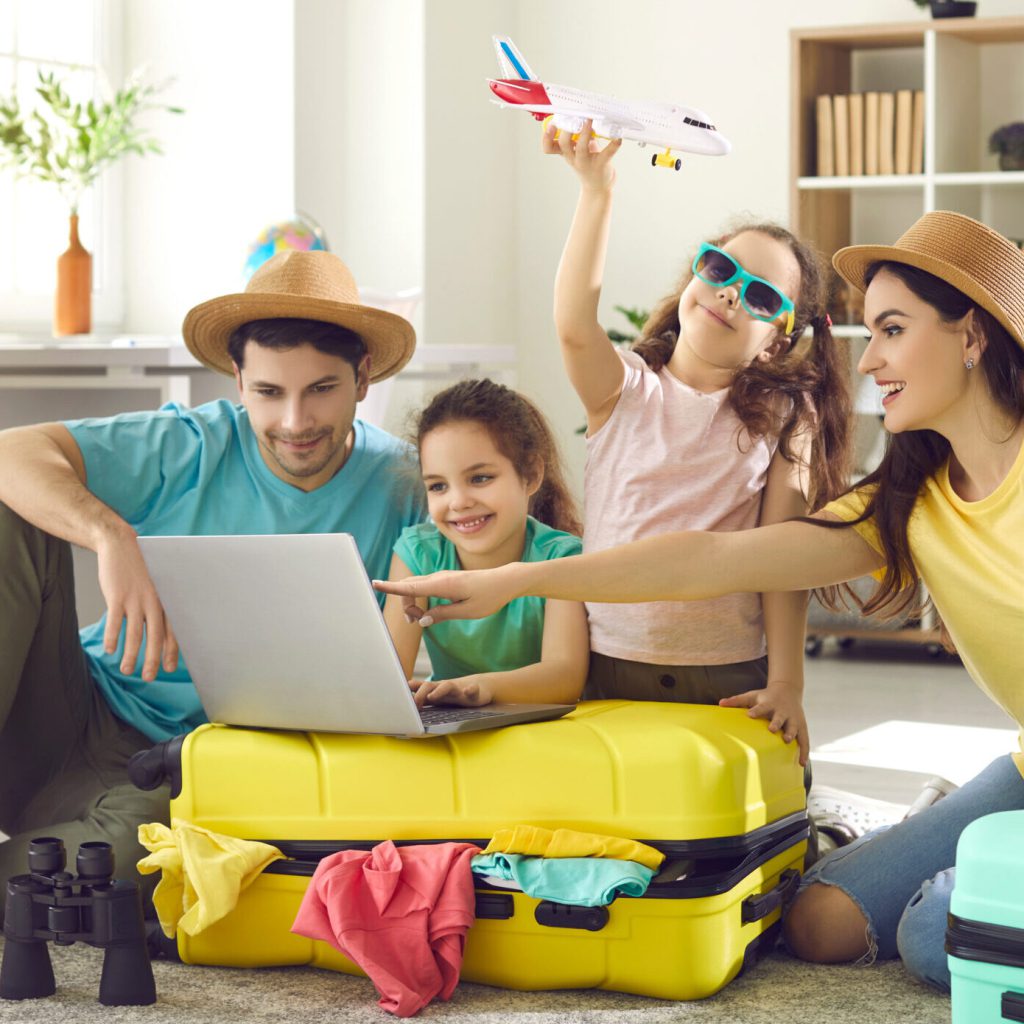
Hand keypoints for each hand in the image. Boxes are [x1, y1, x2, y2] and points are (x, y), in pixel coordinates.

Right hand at [96, 532, 178, 681]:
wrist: (120, 544)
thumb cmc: (140, 570)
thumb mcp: (155, 587)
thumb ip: (158, 607)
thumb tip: (161, 633)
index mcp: (165, 600)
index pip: (172, 629)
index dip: (172, 650)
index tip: (171, 668)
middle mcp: (154, 601)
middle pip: (156, 636)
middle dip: (153, 659)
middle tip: (149, 678)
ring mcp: (135, 599)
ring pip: (135, 633)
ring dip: (131, 655)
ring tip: (127, 671)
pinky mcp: (117, 595)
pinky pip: (114, 622)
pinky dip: (112, 637)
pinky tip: (109, 650)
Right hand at [373, 566, 517, 625]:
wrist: (505, 580)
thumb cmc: (490, 596)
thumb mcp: (467, 611)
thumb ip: (442, 615)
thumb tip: (421, 619)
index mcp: (443, 585)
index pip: (411, 586)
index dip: (391, 587)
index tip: (374, 584)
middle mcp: (439, 577)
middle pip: (408, 587)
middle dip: (403, 603)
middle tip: (414, 622)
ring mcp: (442, 577)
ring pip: (415, 587)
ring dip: (411, 602)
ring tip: (420, 619)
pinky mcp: (445, 580)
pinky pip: (424, 586)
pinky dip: (419, 598)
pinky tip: (426, 611)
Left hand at [409, 678, 492, 707]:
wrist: (481, 686)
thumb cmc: (454, 694)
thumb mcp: (437, 697)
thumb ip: (422, 700)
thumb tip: (403, 707)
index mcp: (435, 691)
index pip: (418, 687)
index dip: (408, 691)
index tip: (398, 698)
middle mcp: (444, 688)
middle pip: (429, 686)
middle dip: (420, 694)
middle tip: (413, 704)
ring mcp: (459, 689)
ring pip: (447, 686)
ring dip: (439, 691)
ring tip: (432, 697)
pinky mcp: (474, 692)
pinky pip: (472, 690)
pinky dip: (471, 690)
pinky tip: (469, 691)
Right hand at [542, 118, 621, 190]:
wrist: (598, 185)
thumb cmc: (587, 162)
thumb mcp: (577, 149)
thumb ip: (576, 134)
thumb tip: (580, 112)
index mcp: (565, 153)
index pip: (549, 147)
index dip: (546, 137)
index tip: (551, 125)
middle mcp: (573, 158)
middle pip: (563, 144)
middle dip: (567, 130)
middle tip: (574, 117)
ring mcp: (586, 162)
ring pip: (582, 148)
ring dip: (585, 133)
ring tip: (589, 120)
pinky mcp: (601, 165)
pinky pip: (608, 153)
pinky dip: (614, 144)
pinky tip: (618, 136)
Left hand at [720, 683, 809, 765]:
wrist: (788, 690)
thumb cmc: (766, 696)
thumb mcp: (752, 696)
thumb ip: (737, 700)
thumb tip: (720, 704)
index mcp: (770, 703)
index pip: (762, 707)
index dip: (756, 711)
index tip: (749, 714)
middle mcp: (783, 711)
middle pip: (780, 717)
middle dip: (776, 722)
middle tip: (772, 729)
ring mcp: (793, 719)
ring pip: (794, 727)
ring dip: (792, 734)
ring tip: (787, 742)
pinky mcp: (801, 727)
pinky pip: (804, 740)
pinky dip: (804, 751)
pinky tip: (802, 763)